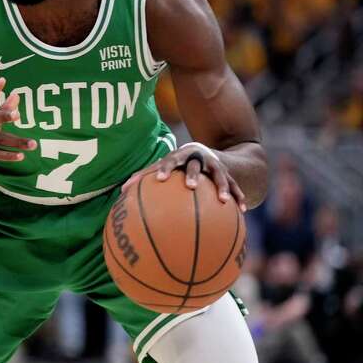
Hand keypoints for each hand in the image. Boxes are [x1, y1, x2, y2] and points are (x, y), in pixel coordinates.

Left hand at [122, 142, 246, 211]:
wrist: (206, 152)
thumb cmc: (176, 165)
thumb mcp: (163, 167)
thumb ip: (144, 178)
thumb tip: (120, 194)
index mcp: (178, 157)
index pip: (169, 161)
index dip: (164, 169)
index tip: (159, 179)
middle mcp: (197, 159)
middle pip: (196, 165)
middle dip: (193, 174)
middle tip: (191, 186)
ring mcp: (214, 165)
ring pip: (220, 175)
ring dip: (221, 187)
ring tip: (222, 200)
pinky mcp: (228, 173)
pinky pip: (235, 186)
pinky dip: (238, 196)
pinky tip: (243, 210)